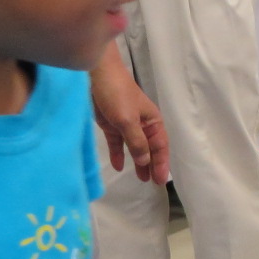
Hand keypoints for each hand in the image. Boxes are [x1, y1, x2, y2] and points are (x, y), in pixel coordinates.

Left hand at [91, 53, 168, 184]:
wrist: (96, 74)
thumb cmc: (117, 95)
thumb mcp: (128, 120)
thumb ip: (137, 142)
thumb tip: (145, 161)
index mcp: (152, 121)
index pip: (160, 147)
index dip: (161, 163)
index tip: (161, 181)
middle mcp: (142, 124)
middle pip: (149, 148)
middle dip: (152, 165)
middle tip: (153, 183)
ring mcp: (126, 124)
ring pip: (135, 147)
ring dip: (138, 162)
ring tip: (141, 179)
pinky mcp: (111, 123)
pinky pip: (118, 143)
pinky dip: (119, 154)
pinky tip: (118, 166)